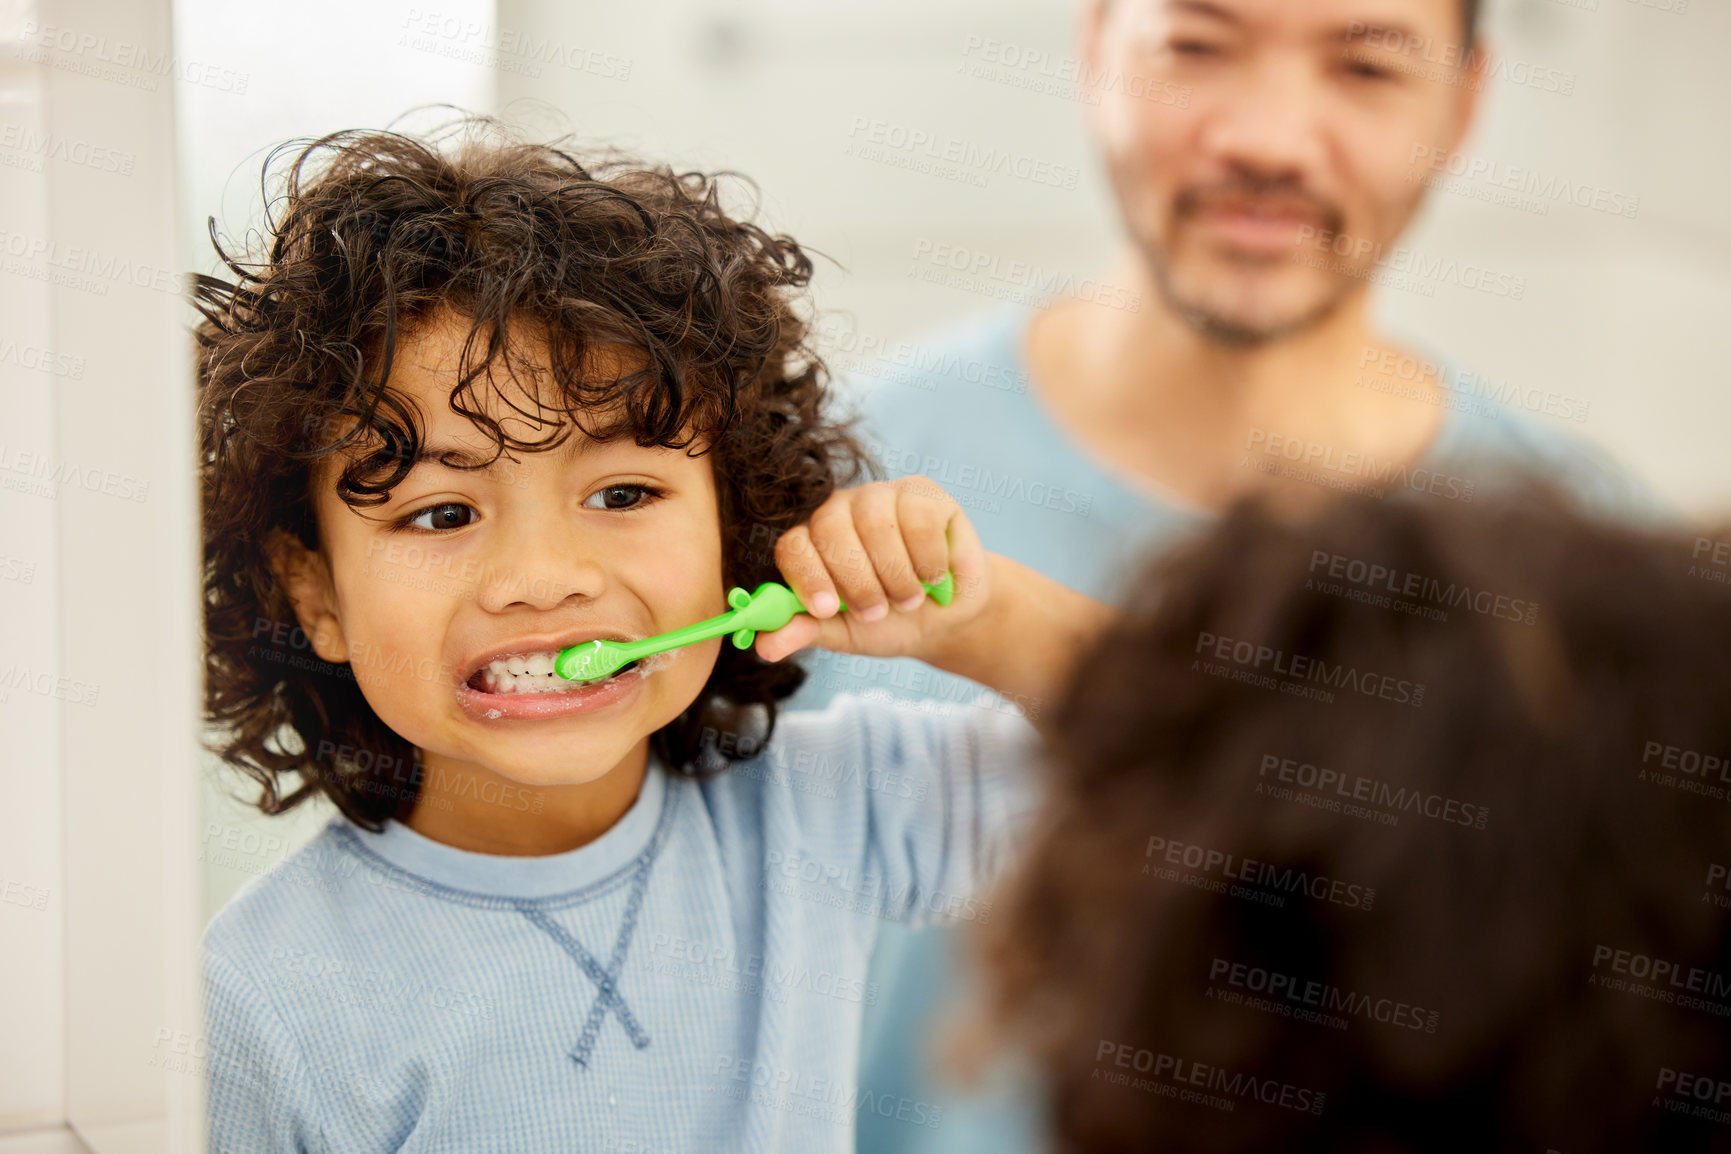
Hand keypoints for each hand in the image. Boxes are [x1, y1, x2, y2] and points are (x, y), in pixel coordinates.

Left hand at [753, 477, 988, 663]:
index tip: (828, 609)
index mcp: (811, 541)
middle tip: (877, 613)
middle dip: (857, 582)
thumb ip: (806, 631)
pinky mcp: (921, 492)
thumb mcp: (844, 633)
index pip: (793, 545)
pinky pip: (918, 519)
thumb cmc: (888, 621)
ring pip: (876, 524)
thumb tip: (764, 647)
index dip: (808, 577)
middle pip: (830, 529)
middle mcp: (839, 510)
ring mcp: (880, 496)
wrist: (945, 619)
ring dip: (895, 575)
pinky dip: (927, 558)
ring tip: (908, 599)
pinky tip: (933, 576)